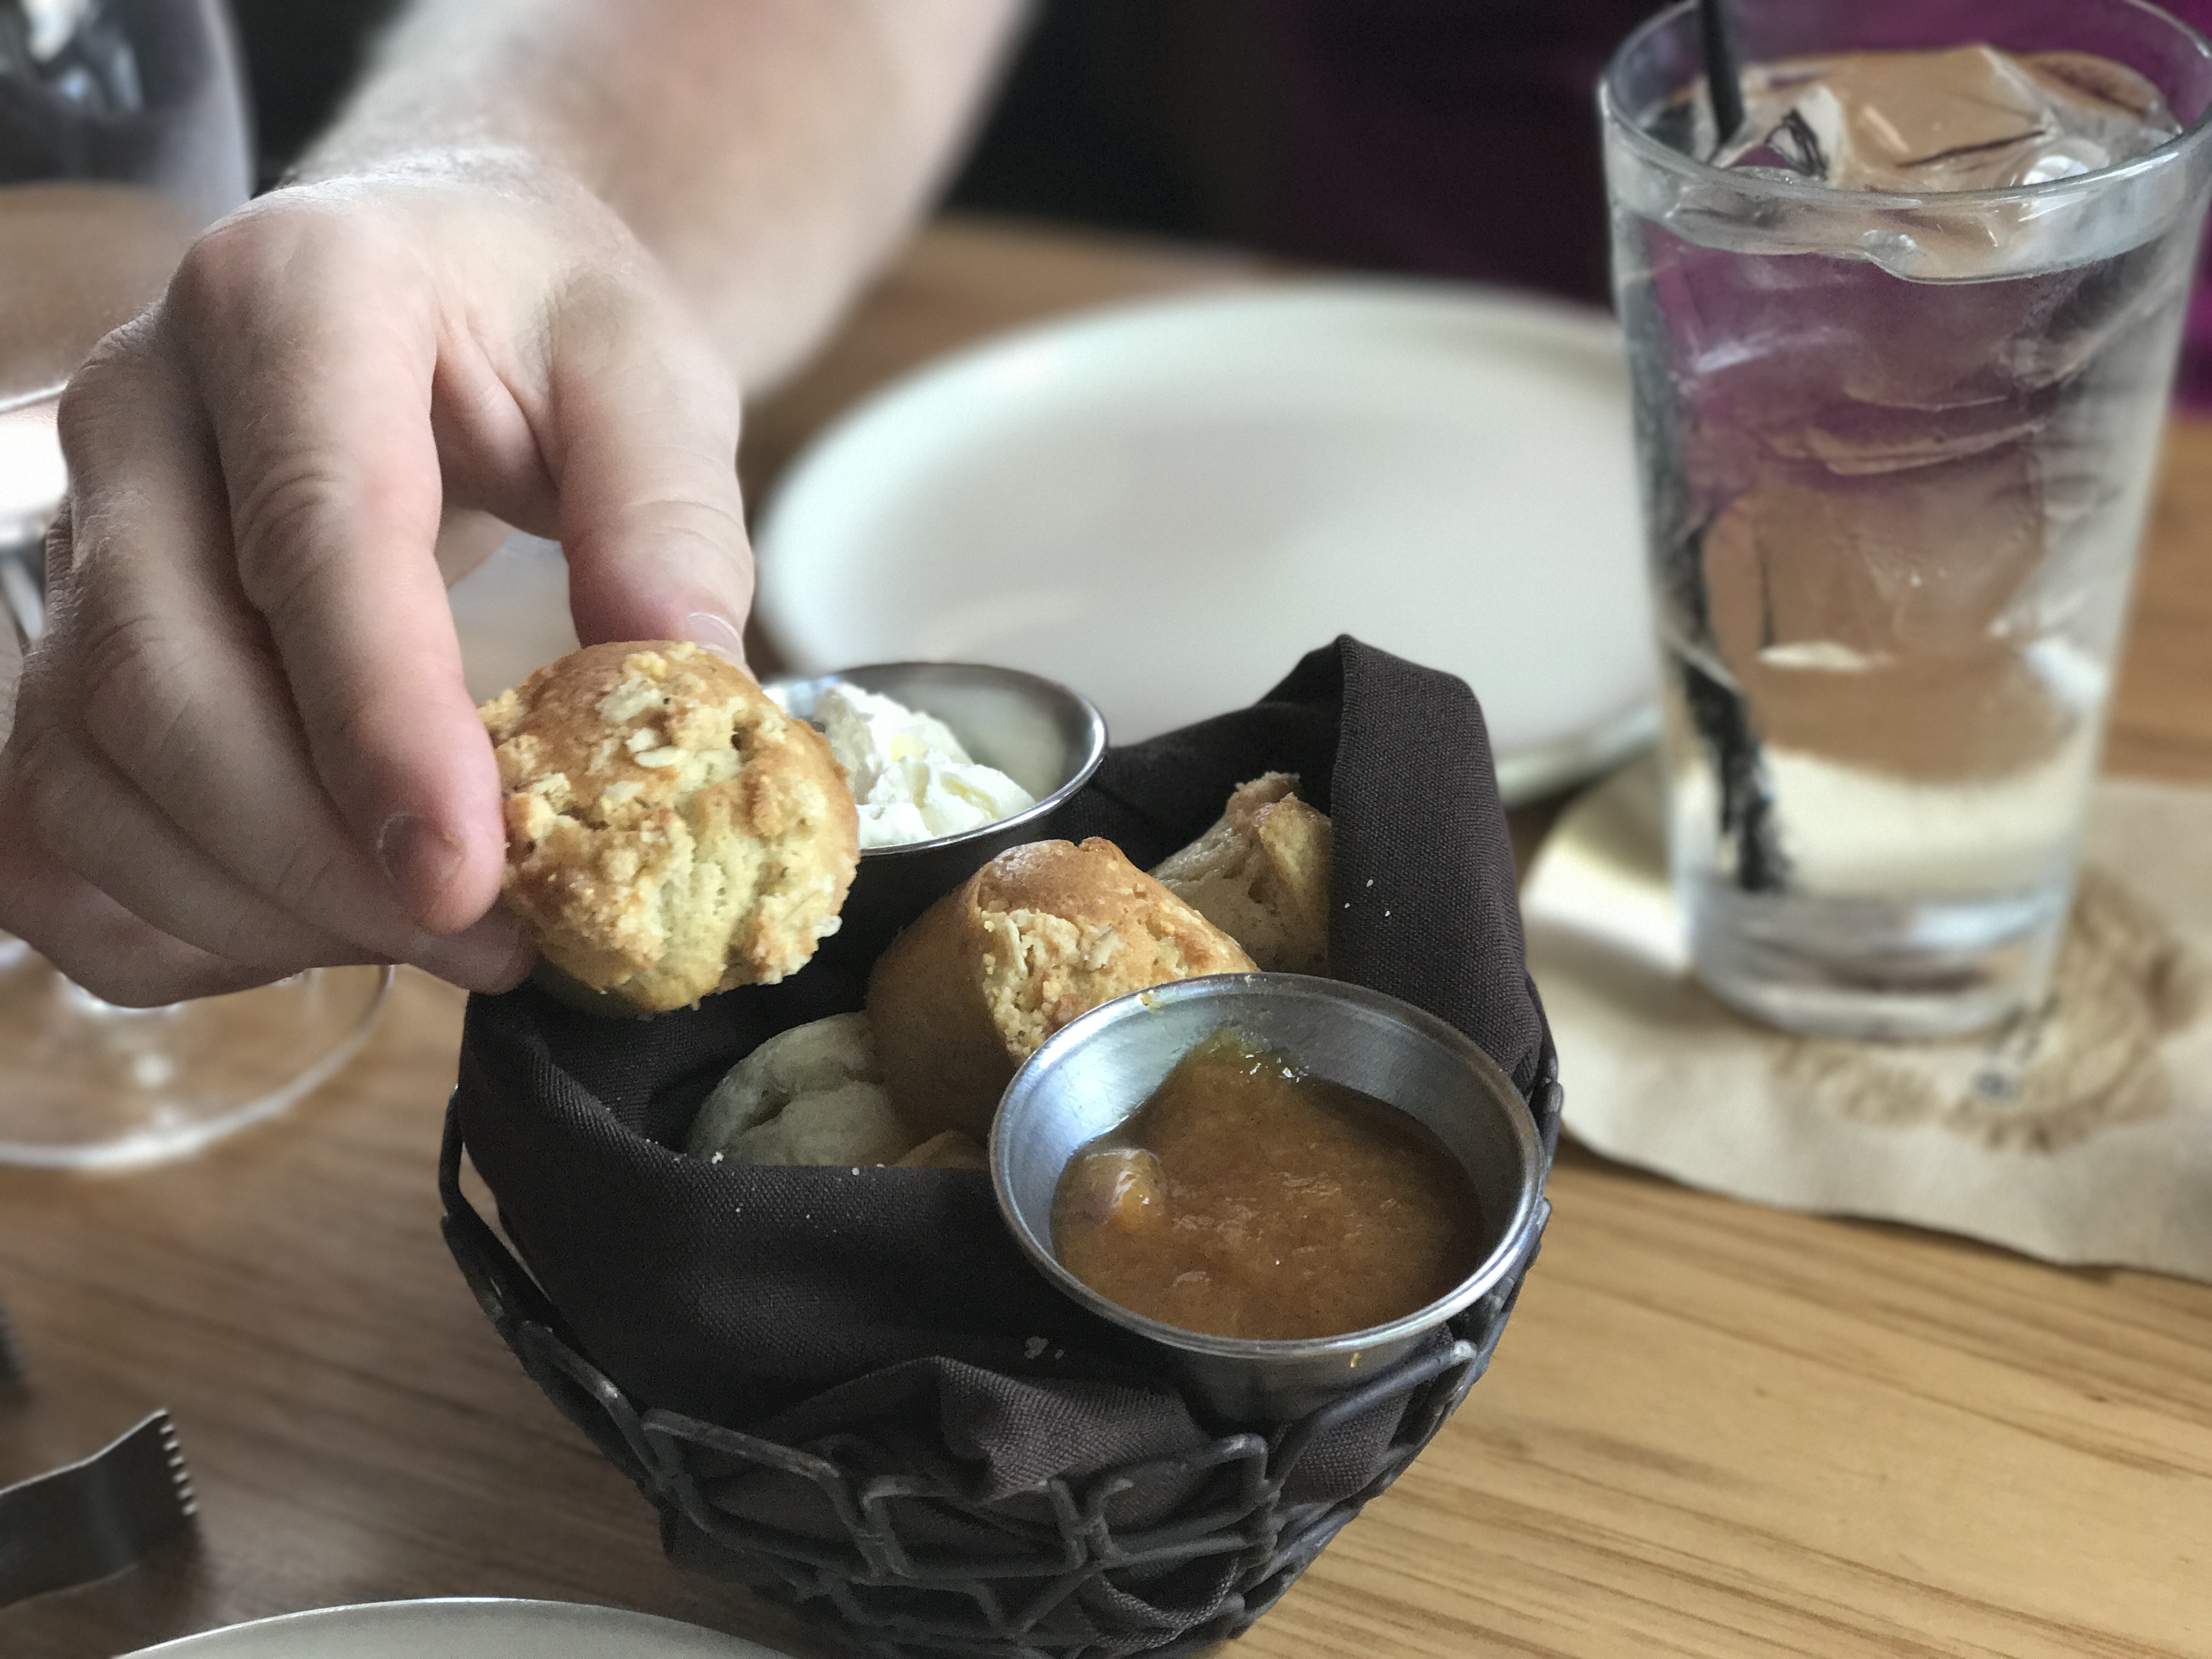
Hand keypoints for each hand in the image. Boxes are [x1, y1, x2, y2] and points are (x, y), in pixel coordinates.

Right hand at [0, 151, 752, 1003]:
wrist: (440, 279)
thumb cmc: (543, 327)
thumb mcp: (651, 377)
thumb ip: (669, 521)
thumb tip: (687, 693)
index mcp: (294, 303)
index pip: (311, 536)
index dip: (379, 727)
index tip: (467, 872)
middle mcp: (139, 409)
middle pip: (161, 680)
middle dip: (317, 857)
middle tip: (488, 937)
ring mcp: (77, 531)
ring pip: (85, 774)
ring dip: (256, 905)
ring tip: (435, 936)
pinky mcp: (64, 638)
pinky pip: (50, 832)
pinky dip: (173, 921)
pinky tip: (316, 930)